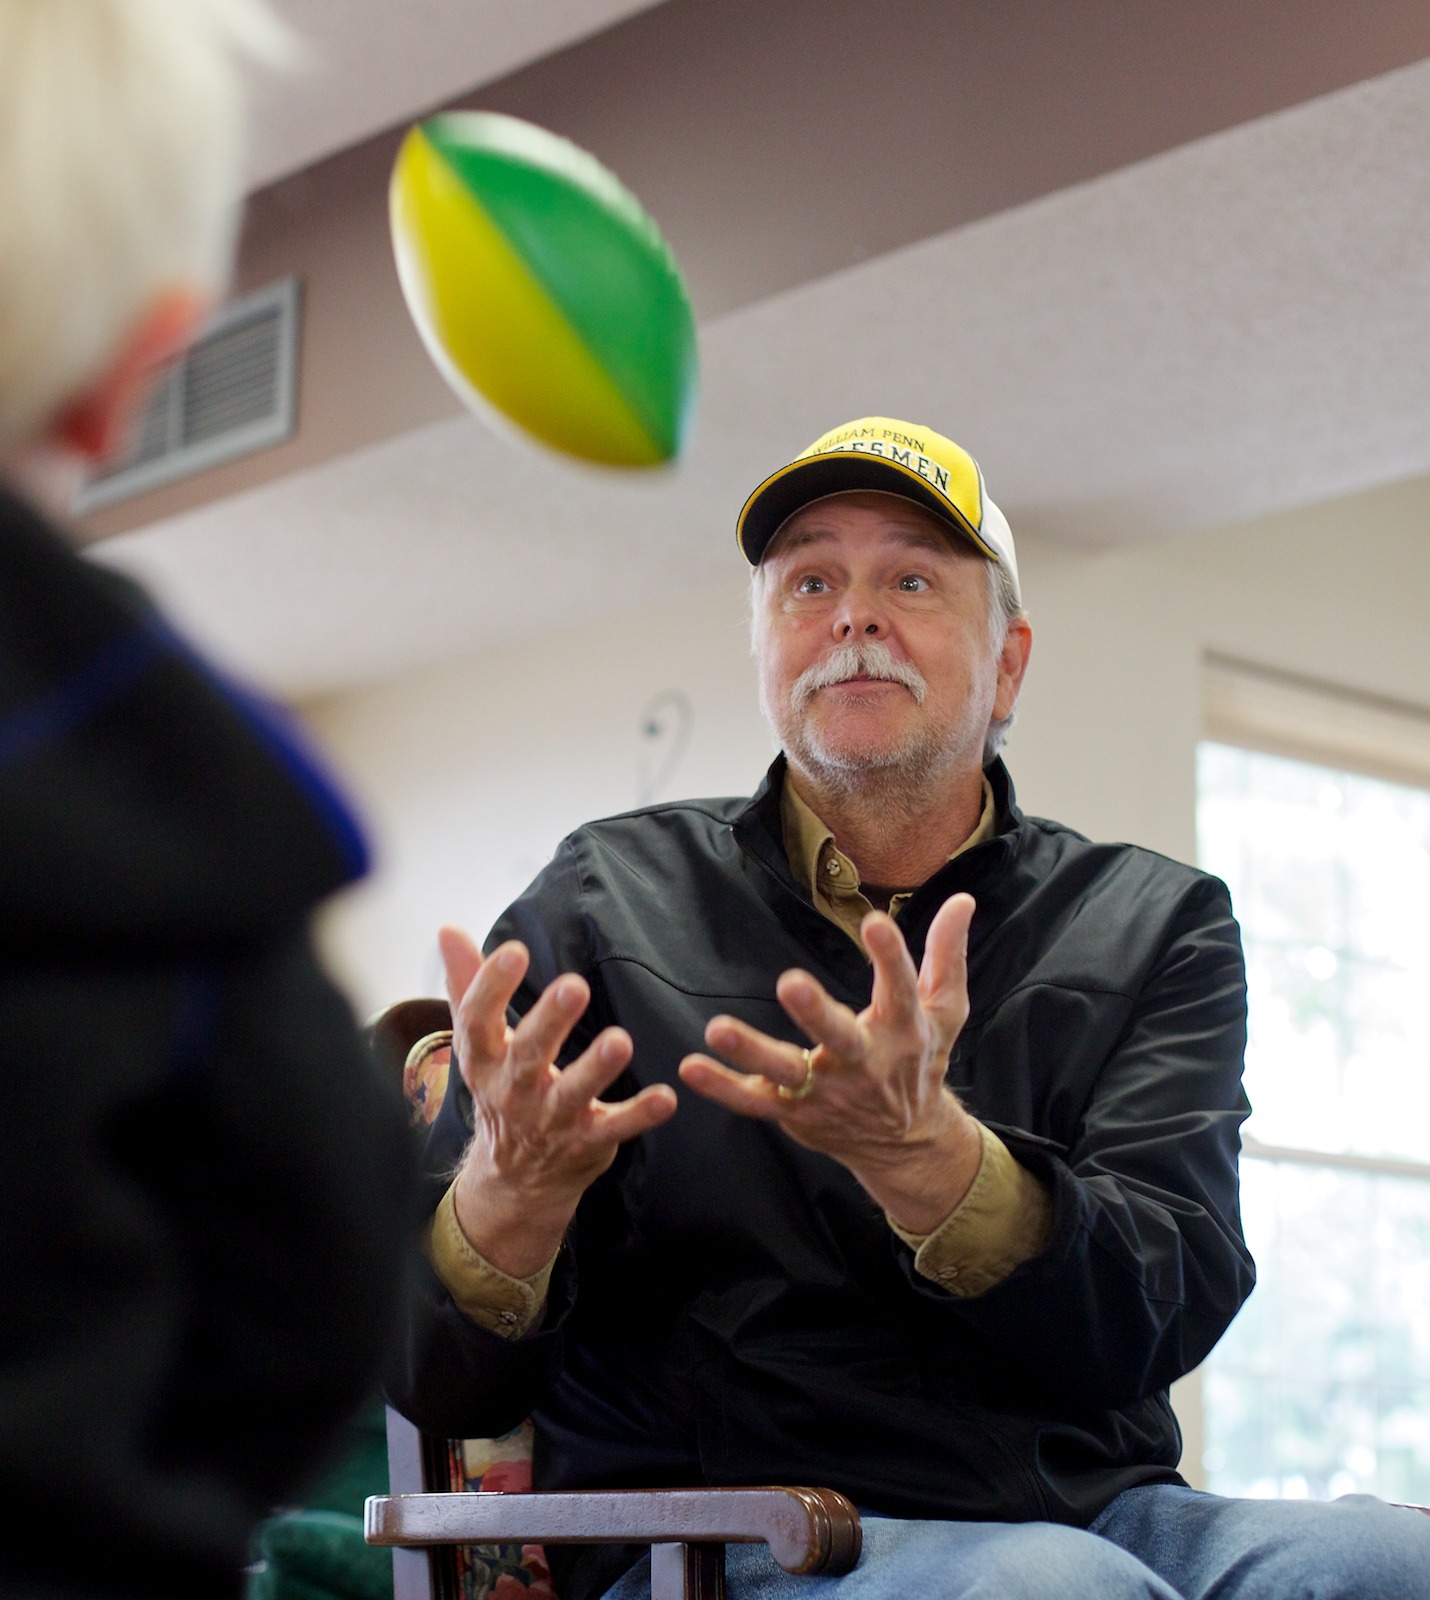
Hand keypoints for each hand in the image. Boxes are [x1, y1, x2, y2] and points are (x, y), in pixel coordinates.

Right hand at [440, 926, 675, 1277]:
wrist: (513, 1177)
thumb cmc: (501, 1087)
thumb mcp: (478, 1042)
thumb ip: (467, 984)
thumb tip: (448, 929)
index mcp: (483, 1059)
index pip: (478, 1020)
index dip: (492, 986)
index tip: (515, 950)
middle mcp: (513, 1090)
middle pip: (529, 1054)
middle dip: (551, 1022)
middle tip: (576, 986)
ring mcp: (550, 1119)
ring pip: (572, 1094)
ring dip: (596, 1069)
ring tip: (621, 1041)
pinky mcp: (586, 1141)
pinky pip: (614, 1128)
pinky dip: (639, 1115)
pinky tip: (666, 1097)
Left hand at [678, 894, 982, 1234]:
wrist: (907, 1144)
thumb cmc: (920, 1062)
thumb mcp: (946, 1011)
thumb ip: (947, 954)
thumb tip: (962, 900)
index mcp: (903, 1032)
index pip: (901, 989)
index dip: (891, 956)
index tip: (875, 921)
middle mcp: (865, 1065)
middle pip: (840, 1038)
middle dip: (816, 1013)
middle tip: (791, 983)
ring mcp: (826, 1092)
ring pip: (786, 1073)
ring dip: (752, 1052)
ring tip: (716, 1029)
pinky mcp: (795, 1112)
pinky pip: (754, 1102)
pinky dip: (723, 1088)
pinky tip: (691, 1067)